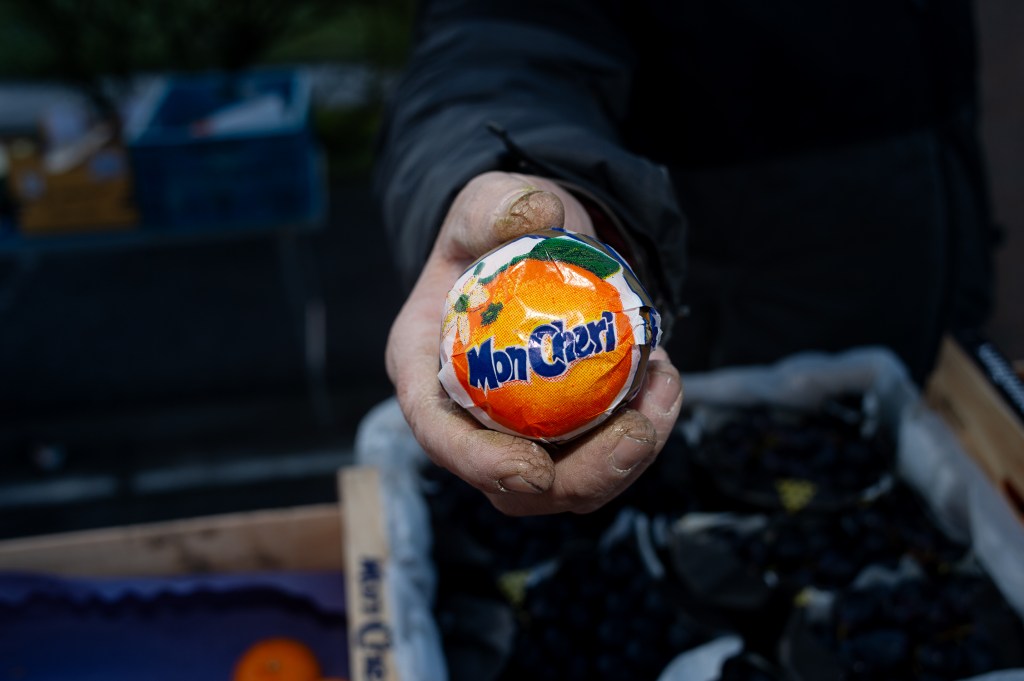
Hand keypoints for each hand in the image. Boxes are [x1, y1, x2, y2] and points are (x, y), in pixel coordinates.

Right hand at [385, 171, 683, 514]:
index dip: (480, 463)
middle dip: (580, 476)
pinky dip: (642, 430)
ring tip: (665, 387)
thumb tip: (539, 213)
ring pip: (567, 483)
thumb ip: (499, 205)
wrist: (533, 245)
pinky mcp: (564, 433)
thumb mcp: (487, 202)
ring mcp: (517, 433)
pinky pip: (602, 455)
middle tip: (636, 433)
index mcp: (424, 370)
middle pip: (511, 484)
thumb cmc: (494, 229)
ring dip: (625, 456)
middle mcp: (467, 416)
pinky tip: (666, 380)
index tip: (535, 471)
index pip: (439, 433)